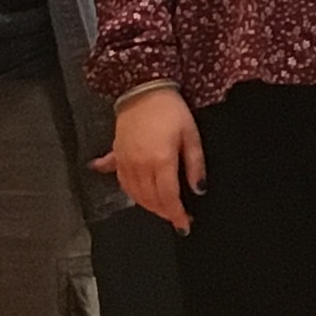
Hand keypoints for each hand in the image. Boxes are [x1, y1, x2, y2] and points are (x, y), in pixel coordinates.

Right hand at [98, 86, 205, 232]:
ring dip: (149, 205)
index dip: (176, 215)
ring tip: (163, 209)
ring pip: (135, 194)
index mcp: (160, 161)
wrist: (142, 89)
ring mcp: (125, 161)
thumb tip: (199, 190)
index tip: (184, 226)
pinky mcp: (117, 154)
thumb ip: (195, 165)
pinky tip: (137, 195)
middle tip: (178, 217)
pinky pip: (121, 181)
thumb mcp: (191, 135)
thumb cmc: (170, 110)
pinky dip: (131, 192)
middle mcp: (139, 165)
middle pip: (151, 199)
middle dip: (165, 212)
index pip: (168, 197)